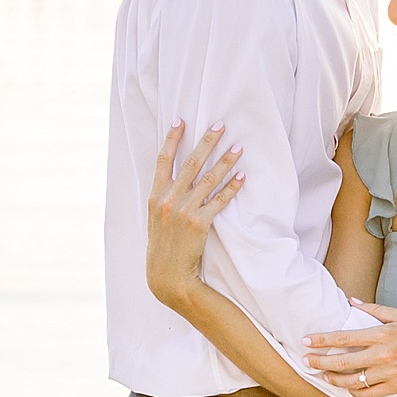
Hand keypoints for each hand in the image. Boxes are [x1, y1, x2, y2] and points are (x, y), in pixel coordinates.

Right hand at [145, 122, 241, 313]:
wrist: (166, 276)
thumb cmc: (161, 247)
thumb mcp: (154, 219)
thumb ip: (162, 198)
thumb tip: (175, 179)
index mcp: (154, 196)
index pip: (162, 160)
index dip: (172, 139)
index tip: (181, 120)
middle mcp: (167, 200)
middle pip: (190, 163)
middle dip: (207, 141)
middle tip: (221, 124)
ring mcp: (183, 211)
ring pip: (208, 179)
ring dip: (225, 161)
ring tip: (239, 147)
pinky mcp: (199, 224)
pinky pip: (219, 201)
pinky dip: (231, 188)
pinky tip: (242, 177)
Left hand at [305, 304, 396, 396]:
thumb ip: (374, 310)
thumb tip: (351, 302)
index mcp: (384, 334)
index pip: (344, 337)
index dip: (322, 340)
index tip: (306, 340)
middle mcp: (385, 355)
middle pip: (343, 362)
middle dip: (320, 362)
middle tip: (306, 361)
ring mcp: (391, 374)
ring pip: (353, 382)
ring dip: (334, 380)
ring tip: (324, 376)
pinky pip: (370, 394)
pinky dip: (355, 393)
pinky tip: (348, 389)